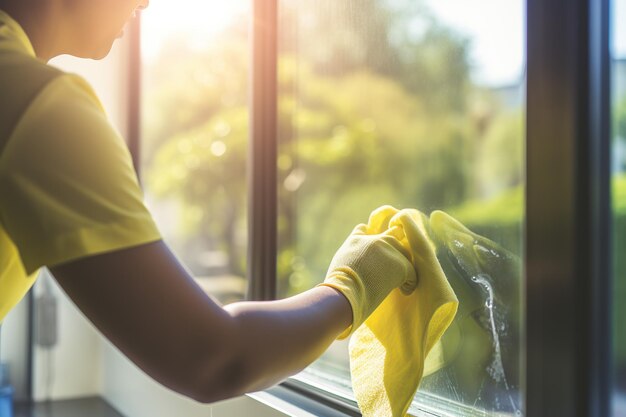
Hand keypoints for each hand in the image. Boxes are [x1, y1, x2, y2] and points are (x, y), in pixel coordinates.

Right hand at [318, 206, 416, 338]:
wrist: (342, 294)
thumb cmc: (336, 286)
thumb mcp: (336, 263)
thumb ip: (346, 255)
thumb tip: (347, 260)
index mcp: (356, 239)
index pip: (365, 229)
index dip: (371, 239)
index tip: (374, 253)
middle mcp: (374, 240)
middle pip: (392, 235)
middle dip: (394, 250)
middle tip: (391, 268)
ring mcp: (388, 250)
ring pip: (404, 252)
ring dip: (403, 266)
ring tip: (399, 281)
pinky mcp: (400, 264)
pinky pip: (412, 271)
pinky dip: (409, 282)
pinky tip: (403, 290)